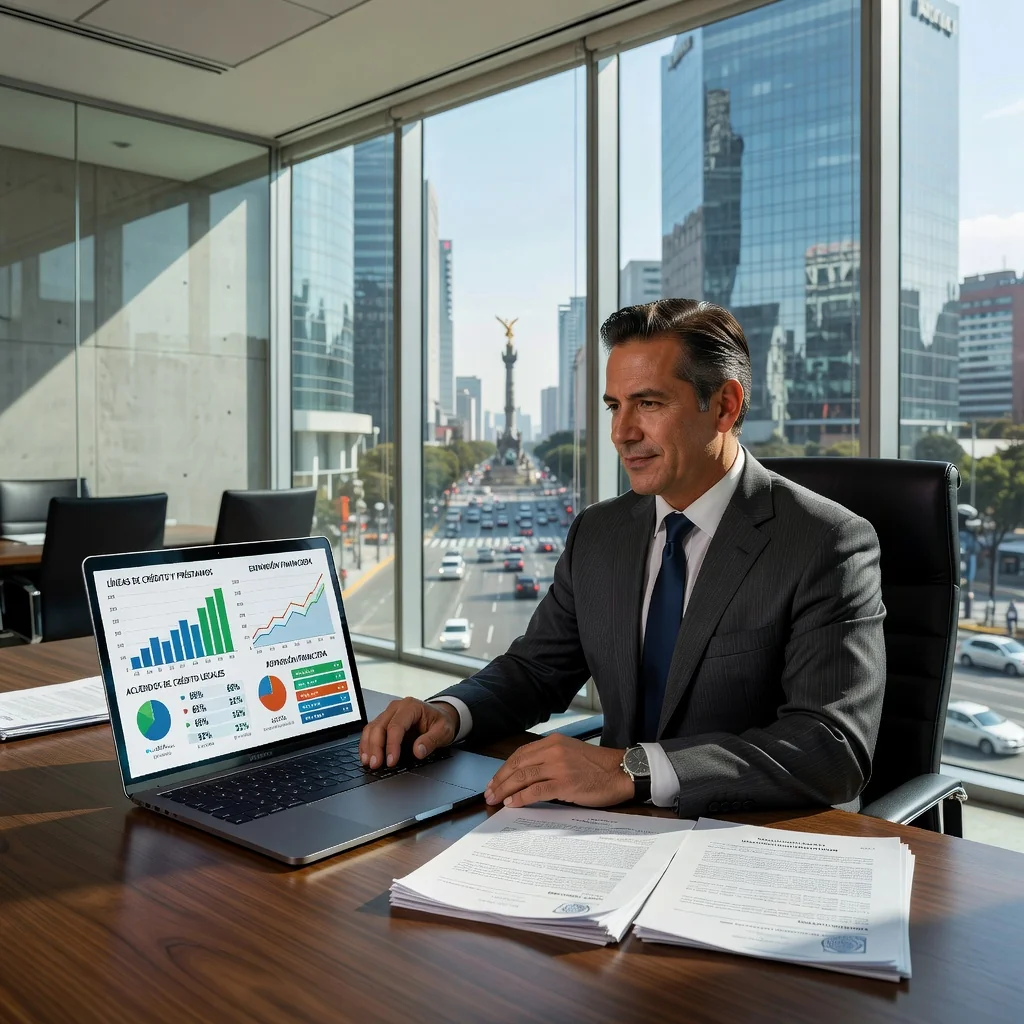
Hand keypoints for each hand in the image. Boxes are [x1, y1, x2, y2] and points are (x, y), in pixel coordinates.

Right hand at [358, 697, 458, 768]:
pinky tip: (366, 756)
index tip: (391, 761)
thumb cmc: (441, 721)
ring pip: (372, 728)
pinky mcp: (384, 721)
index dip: (391, 745)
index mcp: (411, 707)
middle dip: (376, 747)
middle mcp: (397, 708)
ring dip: (368, 746)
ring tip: (369, 762)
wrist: (439, 716)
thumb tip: (418, 751)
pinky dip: (367, 744)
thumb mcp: (444, 731)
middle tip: (376, 765)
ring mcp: (388, 713)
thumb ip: (431, 741)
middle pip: (380, 726)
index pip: (396, 726)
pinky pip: (371, 731)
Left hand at [484, 734, 632, 807]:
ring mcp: (559, 766)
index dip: (505, 768)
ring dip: (505, 789)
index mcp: (553, 742)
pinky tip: (512, 802)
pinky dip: (521, 797)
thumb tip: (527, 777)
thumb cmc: (598, 767)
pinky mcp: (565, 782)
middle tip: (489, 793)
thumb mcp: (570, 754)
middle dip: (500, 780)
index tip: (495, 780)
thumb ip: (550, 760)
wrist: (621, 772)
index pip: (520, 754)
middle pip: (518, 764)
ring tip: (495, 799)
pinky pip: (536, 790)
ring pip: (523, 776)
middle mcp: (554, 751)